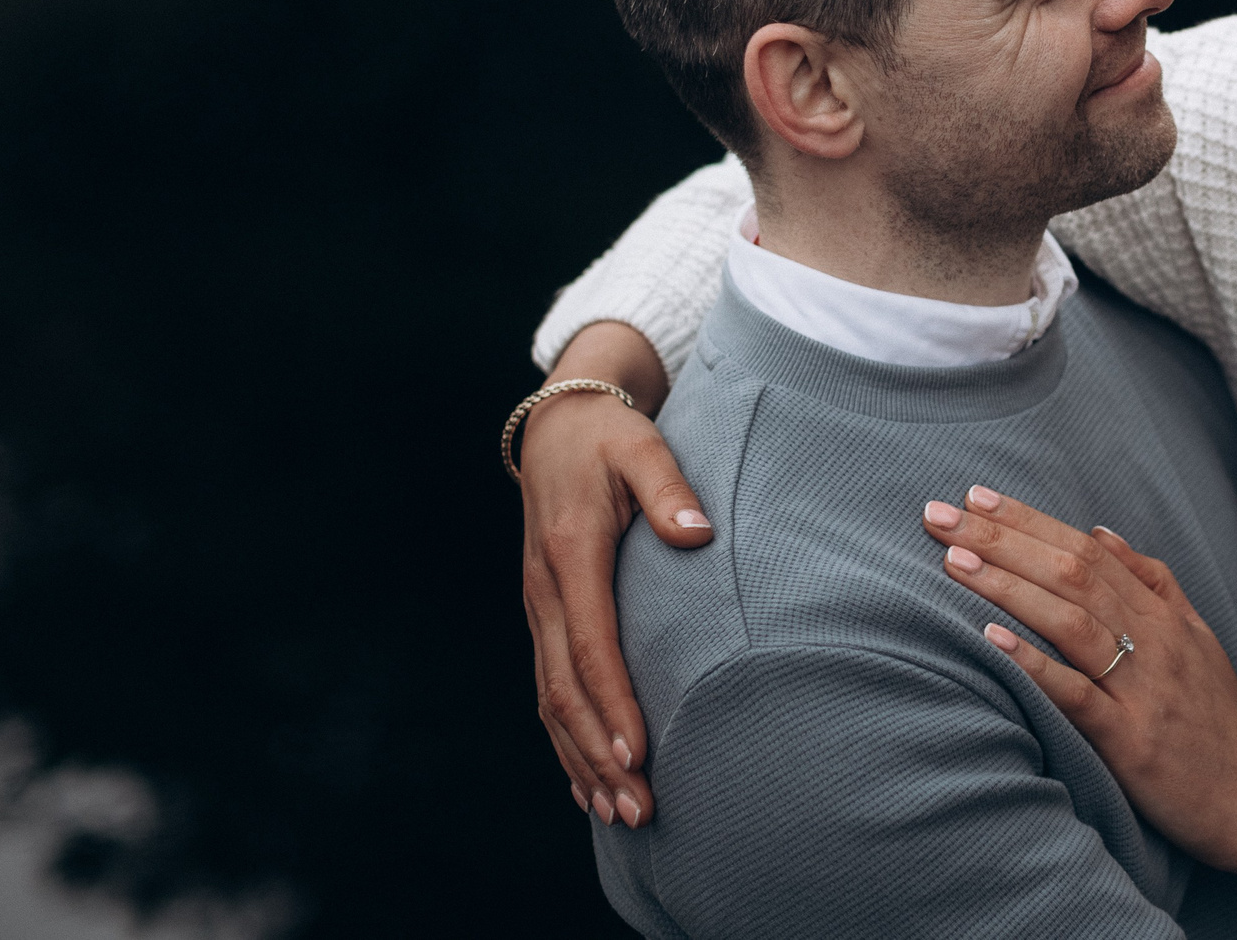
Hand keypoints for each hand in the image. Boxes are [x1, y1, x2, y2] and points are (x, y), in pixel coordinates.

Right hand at [520, 321, 709, 828]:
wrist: (558, 425)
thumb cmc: (610, 437)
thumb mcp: (641, 445)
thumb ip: (669, 486)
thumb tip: (697, 532)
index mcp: (570, 553)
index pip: (590, 644)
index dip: (611, 703)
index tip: (636, 754)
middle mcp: (545, 591)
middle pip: (566, 689)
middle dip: (599, 754)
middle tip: (639, 808)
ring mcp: (539, 608)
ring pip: (552, 700)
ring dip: (581, 761)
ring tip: (620, 813)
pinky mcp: (545, 617)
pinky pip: (550, 689)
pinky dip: (566, 741)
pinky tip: (587, 785)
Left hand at [922, 487, 1236, 928]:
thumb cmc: (1216, 722)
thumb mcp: (1197, 639)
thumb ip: (1154, 584)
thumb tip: (1101, 533)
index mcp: (1163, 615)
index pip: (1088, 550)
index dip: (1030, 521)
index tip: (976, 496)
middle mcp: (1155, 641)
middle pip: (1073, 573)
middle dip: (1003, 539)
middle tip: (941, 515)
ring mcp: (1144, 689)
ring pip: (1072, 621)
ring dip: (1009, 586)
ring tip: (954, 561)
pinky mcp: (1133, 740)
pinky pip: (1078, 694)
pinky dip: (1035, 663)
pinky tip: (991, 639)